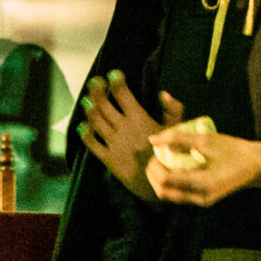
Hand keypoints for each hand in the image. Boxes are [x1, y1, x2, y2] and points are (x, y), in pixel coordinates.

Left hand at [78, 71, 182, 197]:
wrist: (161, 185)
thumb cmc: (171, 156)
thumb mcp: (176, 131)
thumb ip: (173, 111)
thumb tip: (164, 93)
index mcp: (139, 118)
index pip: (122, 94)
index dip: (116, 81)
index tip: (113, 74)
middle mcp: (123, 128)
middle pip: (104, 104)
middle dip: (97, 90)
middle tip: (95, 82)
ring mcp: (113, 143)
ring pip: (95, 120)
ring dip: (89, 108)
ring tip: (87, 100)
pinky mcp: (108, 159)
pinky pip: (92, 144)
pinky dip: (85, 133)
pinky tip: (83, 126)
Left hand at [147, 128, 260, 207]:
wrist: (256, 165)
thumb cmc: (234, 150)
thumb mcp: (206, 140)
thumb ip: (178, 138)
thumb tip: (153, 139)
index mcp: (202, 184)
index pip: (166, 181)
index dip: (154, 167)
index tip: (156, 152)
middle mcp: (199, 198)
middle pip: (163, 193)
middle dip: (153, 175)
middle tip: (155, 157)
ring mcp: (201, 201)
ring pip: (168, 196)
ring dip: (160, 180)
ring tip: (163, 162)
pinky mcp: (202, 200)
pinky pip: (178, 195)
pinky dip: (170, 183)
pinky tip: (174, 167)